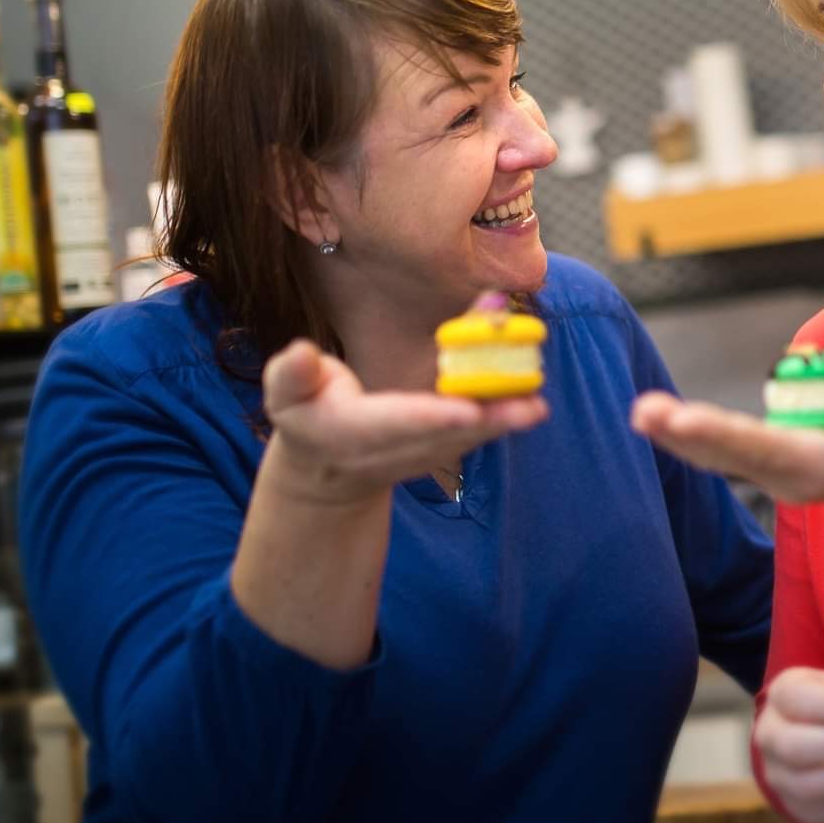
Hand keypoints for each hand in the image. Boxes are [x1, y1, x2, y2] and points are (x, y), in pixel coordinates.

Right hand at [260, 339, 548, 510]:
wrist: (326, 470)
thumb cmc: (305, 414)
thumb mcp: (285, 394)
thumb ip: (292, 374)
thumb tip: (300, 352)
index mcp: (347, 434)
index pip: (394, 424)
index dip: (430, 416)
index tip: (467, 409)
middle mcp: (389, 452)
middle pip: (445, 436)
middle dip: (489, 422)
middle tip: (531, 406)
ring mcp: (419, 457)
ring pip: (466, 438)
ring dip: (504, 421)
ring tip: (537, 402)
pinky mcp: (440, 449)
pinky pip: (473, 429)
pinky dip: (502, 410)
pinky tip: (530, 385)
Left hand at [632, 382, 823, 547]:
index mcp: (820, 467)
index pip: (765, 448)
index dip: (724, 434)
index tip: (684, 420)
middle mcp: (789, 475)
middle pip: (731, 455)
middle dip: (686, 436)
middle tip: (642, 413)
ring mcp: (776, 474)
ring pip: (719, 457)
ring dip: (677, 437)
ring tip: (640, 413)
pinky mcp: (769, 465)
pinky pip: (721, 452)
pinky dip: (688, 437)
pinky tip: (657, 422)